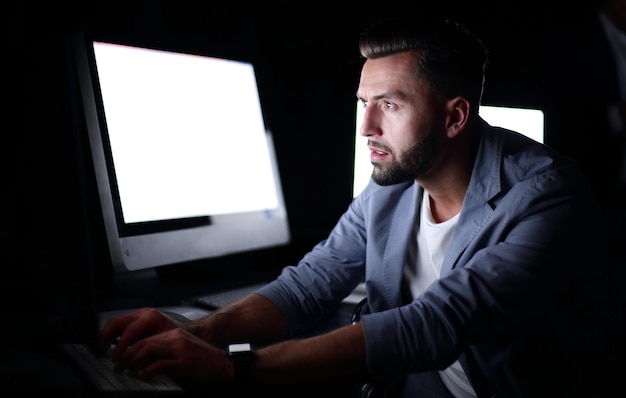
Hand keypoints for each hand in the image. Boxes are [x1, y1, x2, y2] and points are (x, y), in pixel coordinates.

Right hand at [100, 307, 183, 358]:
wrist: (185, 332)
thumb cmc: (178, 338)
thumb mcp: (165, 344)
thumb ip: (149, 350)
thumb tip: (134, 361)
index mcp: (151, 317)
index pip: (129, 330)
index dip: (120, 346)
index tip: (116, 358)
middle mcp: (143, 313)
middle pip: (117, 322)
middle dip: (106, 338)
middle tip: (103, 352)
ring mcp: (138, 315)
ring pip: (115, 323)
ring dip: (107, 336)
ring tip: (105, 350)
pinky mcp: (135, 320)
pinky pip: (119, 326)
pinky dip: (113, 335)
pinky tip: (111, 347)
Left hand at [113, 327, 231, 385]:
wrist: (224, 365)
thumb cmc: (203, 361)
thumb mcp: (182, 351)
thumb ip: (165, 352)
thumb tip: (142, 360)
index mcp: (174, 334)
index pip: (145, 336)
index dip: (130, 346)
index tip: (120, 356)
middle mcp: (176, 338)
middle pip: (143, 342)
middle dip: (127, 354)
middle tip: (119, 366)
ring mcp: (180, 349)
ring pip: (148, 350)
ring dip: (134, 362)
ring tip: (129, 371)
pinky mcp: (184, 362)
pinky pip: (159, 365)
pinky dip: (148, 372)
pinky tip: (144, 377)